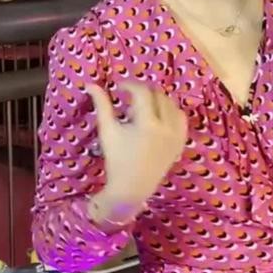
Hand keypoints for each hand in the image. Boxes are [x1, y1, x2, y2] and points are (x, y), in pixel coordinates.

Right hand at [86, 82, 187, 219]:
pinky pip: (181, 117)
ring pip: (171, 104)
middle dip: (143, 93)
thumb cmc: (117, 160)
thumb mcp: (108, 131)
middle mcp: (167, 127)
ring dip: (157, 101)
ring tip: (141, 113)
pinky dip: (170, 112)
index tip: (120, 88)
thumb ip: (102, 105)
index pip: (142, 92)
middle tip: (129, 102)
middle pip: (158, 95)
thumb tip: (91, 85)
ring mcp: (177, 135)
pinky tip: (157, 118)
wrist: (132, 187)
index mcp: (148, 124)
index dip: (130, 85)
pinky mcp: (182, 141)